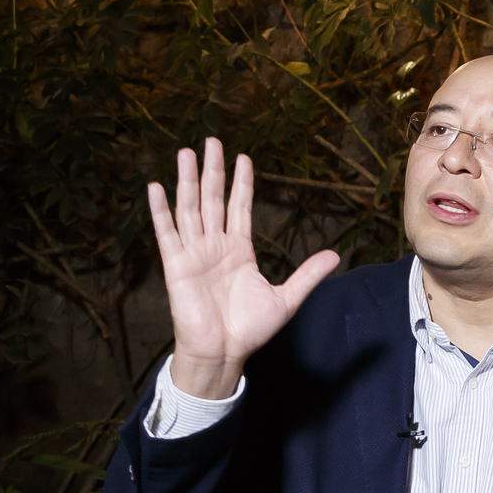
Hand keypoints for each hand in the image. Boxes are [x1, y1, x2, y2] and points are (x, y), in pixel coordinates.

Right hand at [147, 138, 339, 398]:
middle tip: (212, 140)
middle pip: (214, 200)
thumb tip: (335, 256)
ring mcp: (194, 253)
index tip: (243, 158)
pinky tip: (157, 186)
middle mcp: (215, 246)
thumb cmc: (250, 329)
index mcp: (239, 251)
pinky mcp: (176, 265)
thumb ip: (307, 275)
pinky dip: (161, 210)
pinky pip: (167, 232)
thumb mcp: (286, 298)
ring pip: (190, 208)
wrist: (224, 352)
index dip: (241, 184)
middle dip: (214, 171)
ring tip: (186, 153)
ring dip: (188, 181)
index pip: (240, 208)